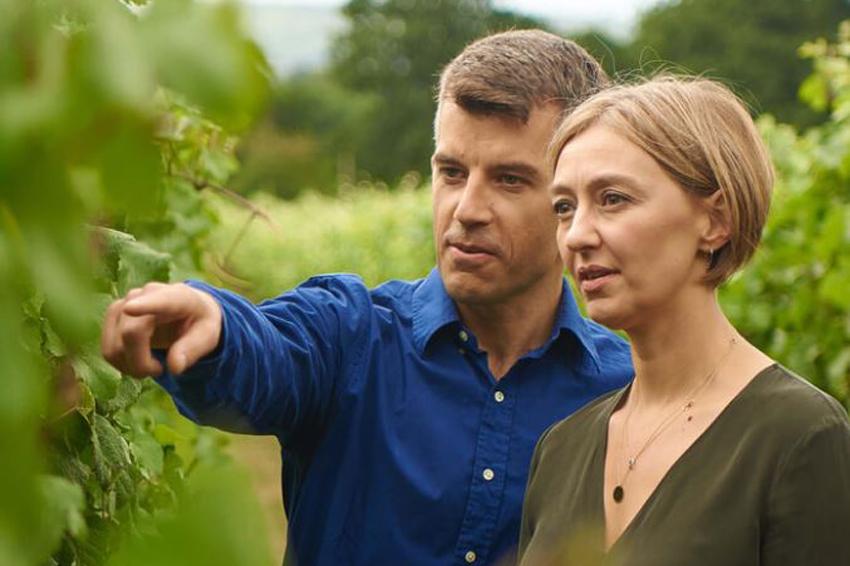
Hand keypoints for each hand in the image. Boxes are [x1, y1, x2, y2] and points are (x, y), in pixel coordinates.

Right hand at [101, 282, 221, 377]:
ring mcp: (125, 303)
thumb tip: (174, 367)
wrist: (187, 311)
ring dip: (131, 366)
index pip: (159, 300)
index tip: (130, 308)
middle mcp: (146, 294)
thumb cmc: (199, 323)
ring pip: (115, 346)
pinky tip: (139, 361)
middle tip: (160, 371)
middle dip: (142, 363)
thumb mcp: (208, 336)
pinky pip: (108, 350)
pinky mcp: (113, 315)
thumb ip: (193, 349)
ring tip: (153, 366)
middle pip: (131, 334)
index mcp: (177, 297)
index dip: (143, 306)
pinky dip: (122, 364)